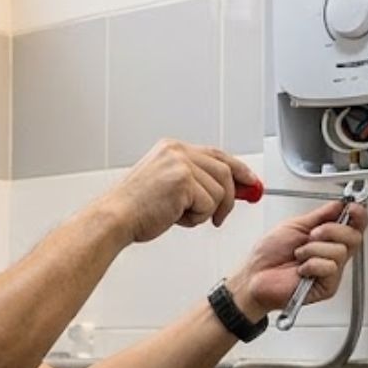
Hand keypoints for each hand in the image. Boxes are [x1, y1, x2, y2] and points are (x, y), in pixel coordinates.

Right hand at [98, 139, 256, 243]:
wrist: (115, 218)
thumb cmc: (136, 209)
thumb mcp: (169, 188)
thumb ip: (198, 184)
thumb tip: (232, 191)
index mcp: (172, 149)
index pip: (216, 154)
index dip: (238, 169)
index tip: (252, 182)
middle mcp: (178, 151)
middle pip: (225, 171)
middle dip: (229, 198)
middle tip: (221, 217)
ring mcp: (181, 164)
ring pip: (219, 191)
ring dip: (205, 211)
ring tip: (181, 216)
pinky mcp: (183, 181)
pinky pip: (209, 204)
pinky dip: (197, 218)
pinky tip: (176, 217)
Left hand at [225, 200, 367, 320]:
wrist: (254, 276)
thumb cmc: (268, 255)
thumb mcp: (295, 225)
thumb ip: (321, 215)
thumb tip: (341, 204)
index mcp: (327, 238)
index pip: (355, 225)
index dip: (358, 215)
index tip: (352, 207)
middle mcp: (332, 254)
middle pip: (354, 237)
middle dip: (331, 230)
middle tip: (312, 235)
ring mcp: (331, 271)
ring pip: (340, 251)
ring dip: (314, 249)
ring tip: (298, 255)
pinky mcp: (327, 286)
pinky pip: (330, 267)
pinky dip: (311, 264)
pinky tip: (301, 270)